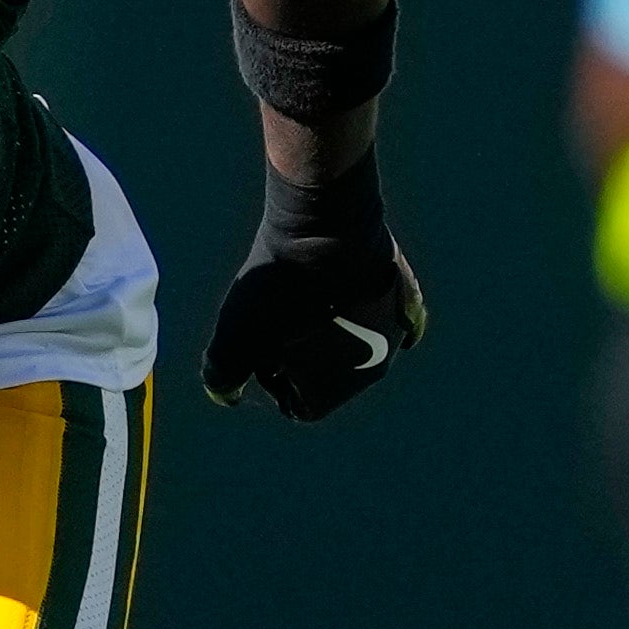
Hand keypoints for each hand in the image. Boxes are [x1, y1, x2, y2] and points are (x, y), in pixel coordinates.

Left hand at [202, 152, 423, 422]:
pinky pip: (390, 317)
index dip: (274, 378)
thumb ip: (223, 375)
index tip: (265, 346)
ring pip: (359, 344)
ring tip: (308, 295)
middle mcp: (376, 368)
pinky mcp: (405, 294)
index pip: (298, 404)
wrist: (327, 224)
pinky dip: (369, 310)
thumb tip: (226, 394)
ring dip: (334, 328)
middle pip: (331, 375)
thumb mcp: (233, 335)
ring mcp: (395, 330)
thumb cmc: (278, 287)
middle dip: (306, 355)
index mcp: (336, 388)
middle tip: (284, 318)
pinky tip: (353, 296)